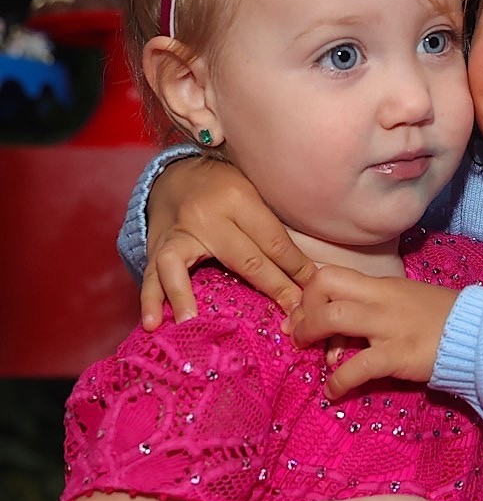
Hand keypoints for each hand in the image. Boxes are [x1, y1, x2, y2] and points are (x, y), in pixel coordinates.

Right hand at [143, 158, 317, 328]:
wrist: (176, 174)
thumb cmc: (223, 189)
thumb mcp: (252, 195)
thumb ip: (272, 230)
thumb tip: (308, 273)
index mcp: (237, 199)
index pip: (274, 242)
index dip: (297, 270)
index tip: (314, 293)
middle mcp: (205, 216)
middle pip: (244, 259)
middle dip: (273, 289)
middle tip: (292, 319)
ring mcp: (177, 233)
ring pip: (182, 265)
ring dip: (186, 297)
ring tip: (192, 325)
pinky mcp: (155, 246)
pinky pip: (150, 275)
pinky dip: (150, 300)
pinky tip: (152, 323)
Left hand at [288, 268, 456, 397]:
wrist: (481, 334)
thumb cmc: (446, 319)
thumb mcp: (408, 300)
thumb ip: (379, 306)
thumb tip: (349, 322)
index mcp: (383, 285)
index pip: (331, 274)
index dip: (309, 294)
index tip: (304, 315)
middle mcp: (381, 299)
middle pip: (325, 285)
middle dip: (303, 310)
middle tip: (300, 335)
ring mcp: (389, 325)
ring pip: (334, 317)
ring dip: (311, 337)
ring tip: (315, 361)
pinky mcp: (398, 353)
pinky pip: (357, 366)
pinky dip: (339, 381)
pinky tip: (333, 392)